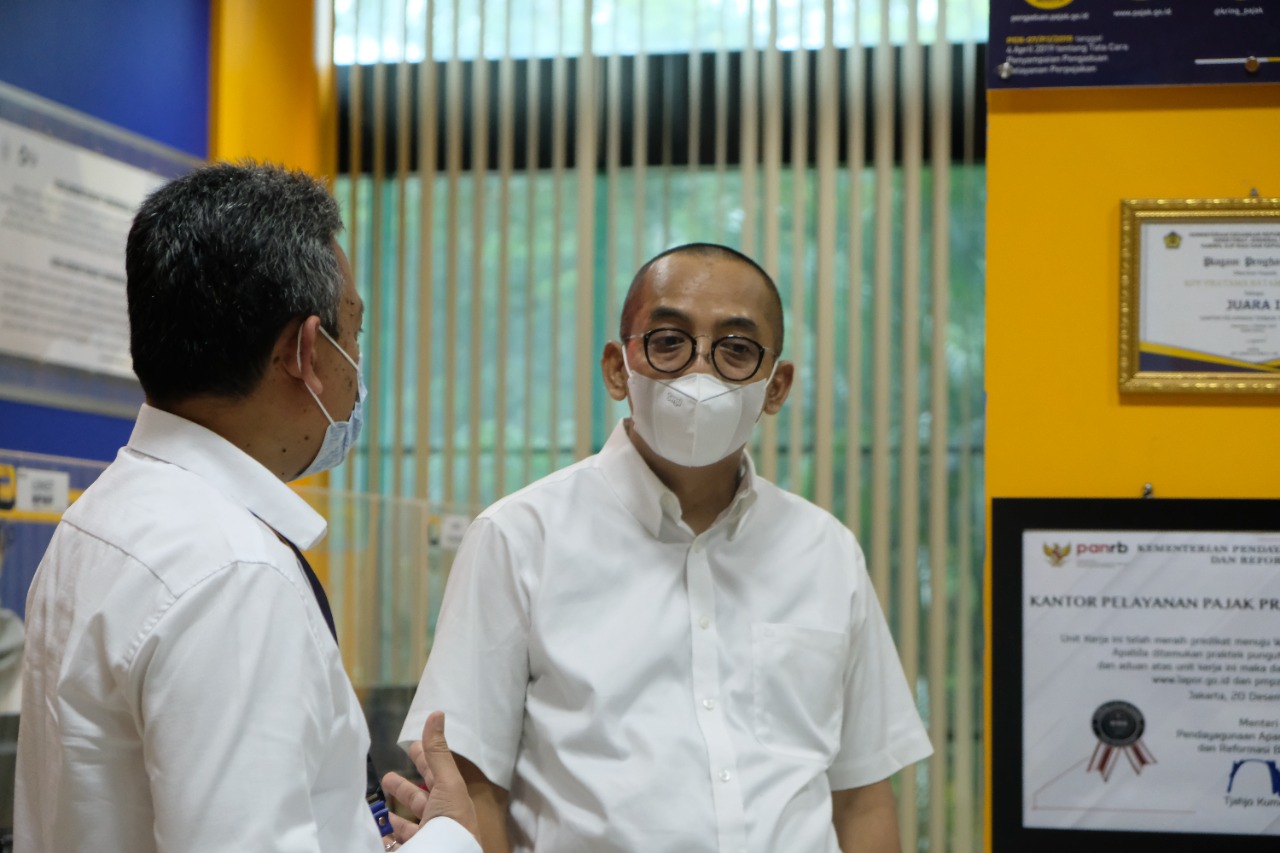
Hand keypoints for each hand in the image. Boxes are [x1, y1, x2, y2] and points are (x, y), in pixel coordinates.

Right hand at [381, 712, 480, 843]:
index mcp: (451, 800)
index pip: (435, 774)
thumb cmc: (452, 825)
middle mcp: (439, 819)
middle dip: (404, 788)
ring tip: (376, 807)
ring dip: (393, 816)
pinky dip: (386, 839)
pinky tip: (375, 835)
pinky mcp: (414, 851)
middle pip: (419, 800)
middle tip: (387, 777)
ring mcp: (426, 839)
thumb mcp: (447, 784)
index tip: (410, 746)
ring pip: (407, 825)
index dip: (424, 758)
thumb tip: (436, 713)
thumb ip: (438, 753)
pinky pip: (397, 844)